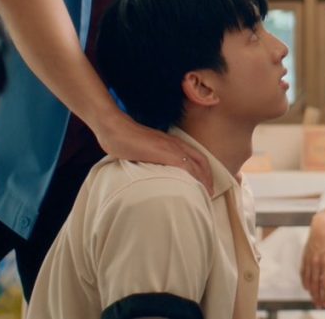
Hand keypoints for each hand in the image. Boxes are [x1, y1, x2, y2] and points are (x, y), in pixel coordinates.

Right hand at [94, 111, 213, 194]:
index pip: (195, 156)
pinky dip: (194, 178)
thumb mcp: (143, 149)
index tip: (204, 185)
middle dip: (208, 178)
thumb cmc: (123, 139)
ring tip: (205, 195)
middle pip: (201, 160)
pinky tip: (195, 189)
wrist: (115, 128)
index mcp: (171, 142)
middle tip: (209, 193)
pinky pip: (187, 166)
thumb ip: (151, 158)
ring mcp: (171, 147)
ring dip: (203, 180)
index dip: (203, 171)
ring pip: (196, 164)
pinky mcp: (166, 152)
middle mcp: (175, 143)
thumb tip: (151, 170)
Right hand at [301, 209, 324, 307]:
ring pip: (308, 280)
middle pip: (315, 284)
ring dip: (311, 292)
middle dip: (317, 297)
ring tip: (314, 300)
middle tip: (320, 305)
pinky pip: (303, 273)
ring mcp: (309, 260)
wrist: (322, 226)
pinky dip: (304, 282)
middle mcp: (316, 262)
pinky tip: (307, 288)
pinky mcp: (304, 257)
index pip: (324, 283)